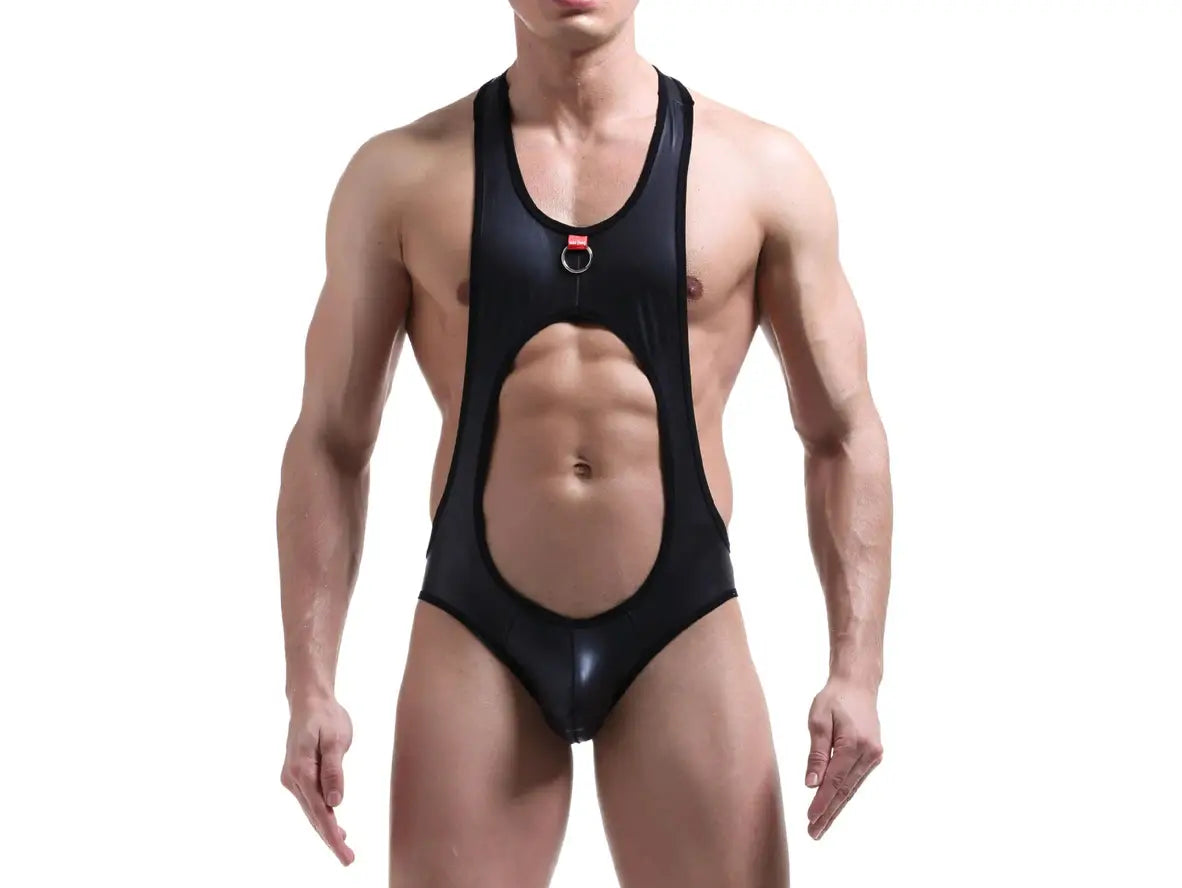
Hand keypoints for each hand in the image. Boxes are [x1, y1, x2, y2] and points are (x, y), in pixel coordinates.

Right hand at [280, 694, 354, 864]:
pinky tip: (334, 826)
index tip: (344, 852)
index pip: (319, 810)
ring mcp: (293, 778)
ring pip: (311, 810)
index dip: (331, 834)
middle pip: (314, 815)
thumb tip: (335, 803)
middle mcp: (292, 778)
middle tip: (348, 859)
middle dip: (330, 838)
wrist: (310, 701)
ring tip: (344, 848)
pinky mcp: (297, 776)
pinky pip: (310, 801)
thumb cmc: (326, 717)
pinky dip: (321, 815)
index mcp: (301, 770)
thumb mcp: (335, 739)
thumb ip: (334, 770)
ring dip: (326, 829)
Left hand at [804, 678, 882, 838]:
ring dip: (836, 807)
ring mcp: (874, 755)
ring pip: (852, 787)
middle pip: (845, 790)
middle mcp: (868, 753)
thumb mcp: (818, 720)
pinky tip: (834, 806)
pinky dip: (844, 793)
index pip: (834, 781)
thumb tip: (811, 783)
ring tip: (820, 826)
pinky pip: (856, 779)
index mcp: (853, 744)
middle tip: (814, 833)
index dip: (822, 802)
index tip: (810, 819)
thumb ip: (816, 753)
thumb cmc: (834, 699)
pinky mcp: (873, 755)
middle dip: (828, 813)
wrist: (858, 685)